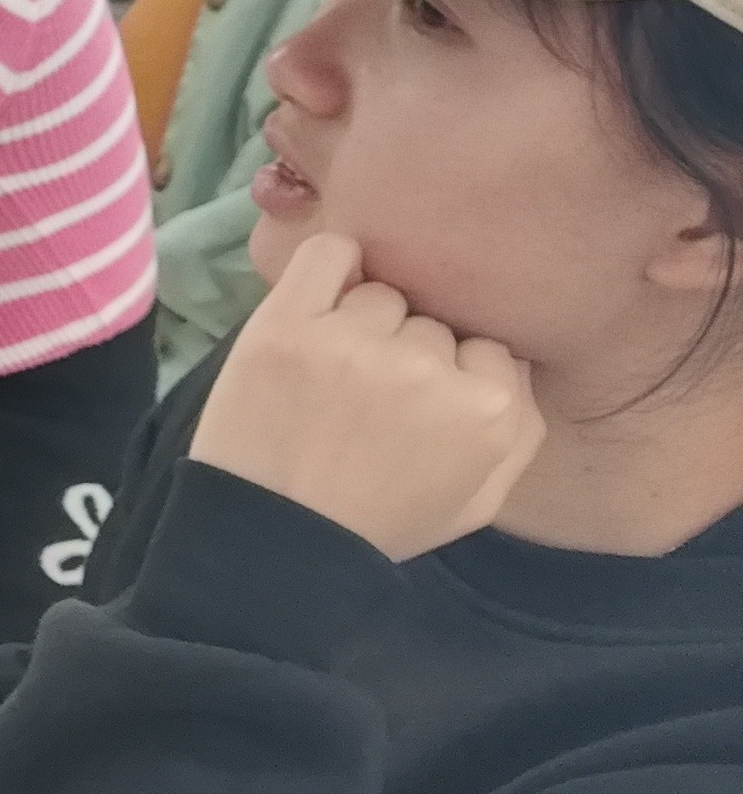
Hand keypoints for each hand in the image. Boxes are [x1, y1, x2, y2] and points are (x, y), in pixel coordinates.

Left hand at [190, 233, 543, 558]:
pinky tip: (321, 296)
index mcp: (490, 409)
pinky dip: (330, 263)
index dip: (448, 371)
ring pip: (379, 293)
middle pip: (429, 320)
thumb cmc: (376, 522)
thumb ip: (522, 429)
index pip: (485, 345)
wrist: (271, 539)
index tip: (412, 405)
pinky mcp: (286, 327)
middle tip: (363, 399)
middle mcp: (428, 369)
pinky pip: (327, 253)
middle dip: (403, 350)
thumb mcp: (477, 500)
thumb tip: (518, 360)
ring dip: (358, 322)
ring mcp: (354, 344)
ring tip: (329, 374)